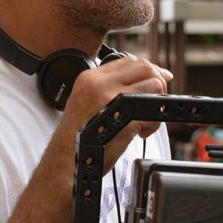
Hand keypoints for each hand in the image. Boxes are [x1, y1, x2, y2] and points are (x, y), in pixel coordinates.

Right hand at [58, 55, 171, 169]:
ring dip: (156, 104)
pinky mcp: (124, 118)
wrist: (66, 161)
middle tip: (151, 105)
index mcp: (90, 78)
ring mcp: (112, 99)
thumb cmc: (77, 138)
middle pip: (145, 68)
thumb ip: (110, 89)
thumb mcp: (86, 103)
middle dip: (157, 84)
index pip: (129, 61)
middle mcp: (100, 84)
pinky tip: (140, 133)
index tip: (156, 83)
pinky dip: (153, 124)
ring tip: (144, 122)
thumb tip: (146, 79)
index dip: (148, 70)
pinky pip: (153, 111)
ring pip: (155, 85)